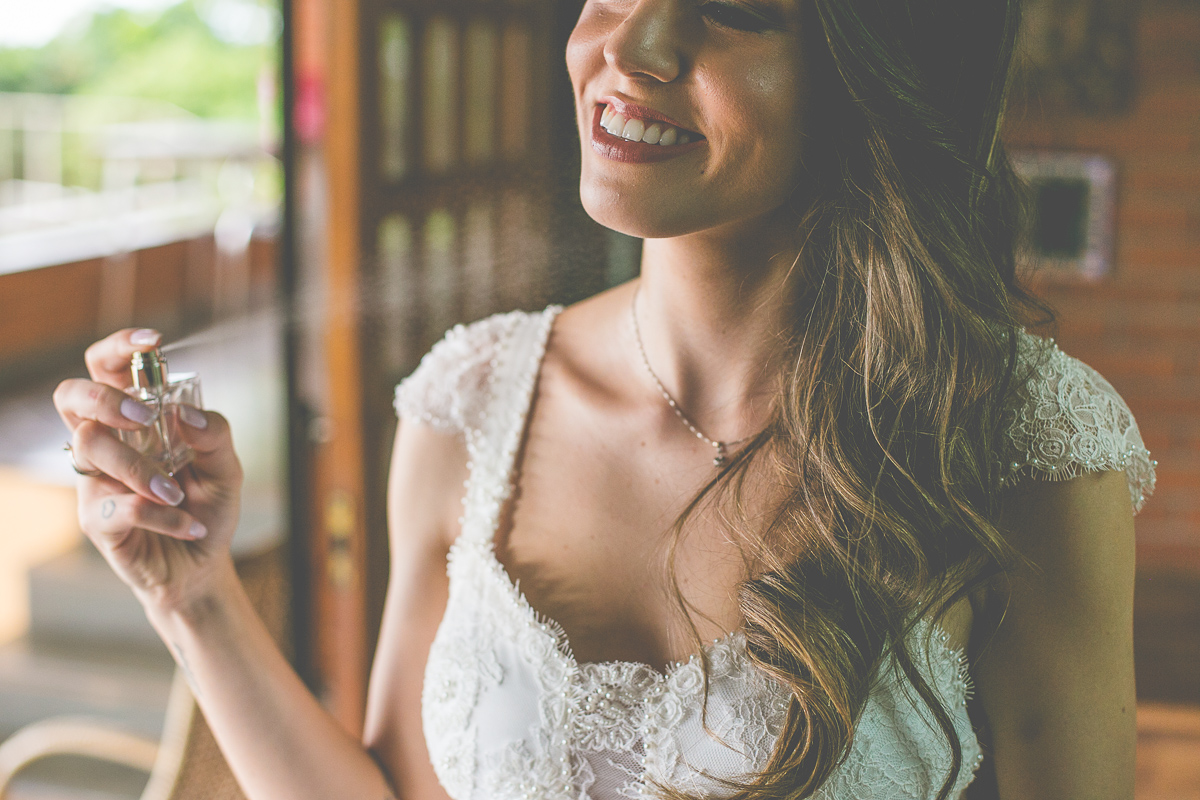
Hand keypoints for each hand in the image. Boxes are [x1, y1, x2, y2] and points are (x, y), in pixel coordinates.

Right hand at [53, 328, 243, 610]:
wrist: (203, 563)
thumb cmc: (207, 505)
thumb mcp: (226, 466)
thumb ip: (215, 433)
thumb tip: (186, 411)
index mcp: (133, 419)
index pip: (107, 368)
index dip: (120, 346)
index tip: (153, 341)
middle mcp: (106, 442)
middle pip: (71, 396)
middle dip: (105, 398)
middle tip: (146, 418)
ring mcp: (94, 479)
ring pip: (91, 447)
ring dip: (142, 468)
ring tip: (179, 494)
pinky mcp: (96, 519)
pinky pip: (121, 505)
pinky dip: (163, 516)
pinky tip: (190, 527)